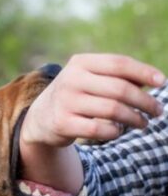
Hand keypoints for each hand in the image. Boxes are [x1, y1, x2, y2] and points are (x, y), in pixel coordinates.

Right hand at [21, 53, 165, 146]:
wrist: (40, 118)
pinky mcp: (63, 123)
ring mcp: (66, 102)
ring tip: (143, 123)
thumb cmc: (74, 96)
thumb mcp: (88, 79)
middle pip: (119, 89)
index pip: (118, 64)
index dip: (144, 72)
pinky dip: (114, 132)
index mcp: (80, 63)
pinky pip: (99, 129)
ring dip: (134, 119)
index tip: (162, 83)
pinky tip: (117, 132)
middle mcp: (71, 80)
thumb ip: (114, 77)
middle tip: (157, 111)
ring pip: (112, 110)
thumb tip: (151, 81)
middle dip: (144, 102)